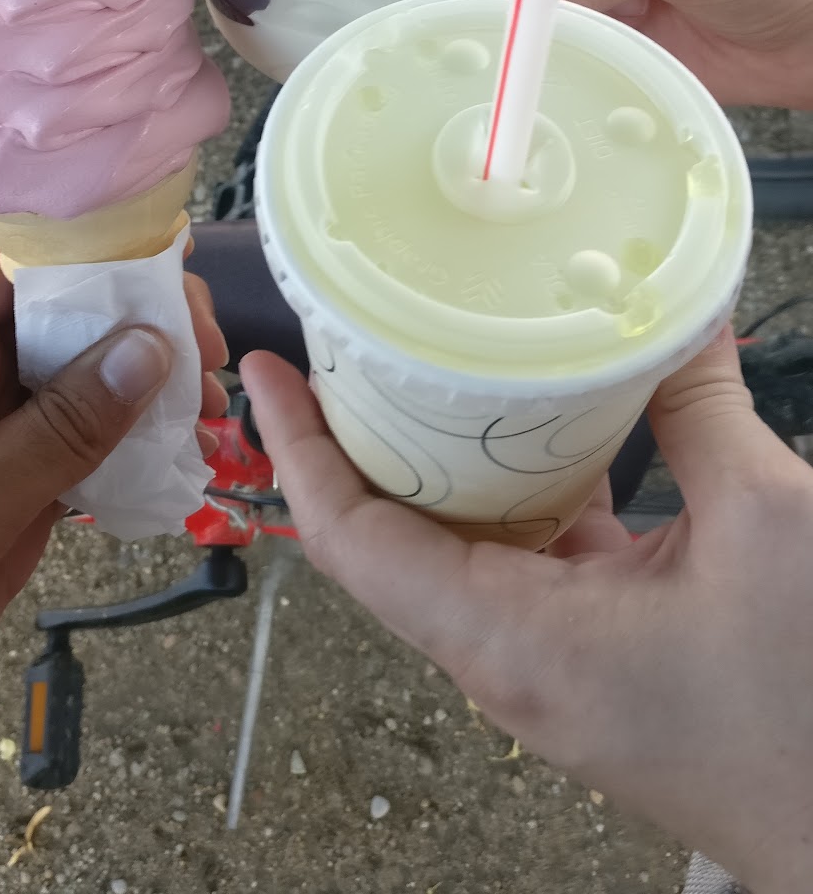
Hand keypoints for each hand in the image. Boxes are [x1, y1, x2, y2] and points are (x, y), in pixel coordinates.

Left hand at [0, 238, 227, 858]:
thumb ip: (56, 433)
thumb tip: (147, 347)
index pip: (12, 266)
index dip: (94, 253)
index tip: (174, 272)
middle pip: (53, 323)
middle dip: (135, 328)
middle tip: (210, 361)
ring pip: (67, 394)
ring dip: (137, 398)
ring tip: (209, 418)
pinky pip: (62, 462)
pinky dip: (117, 462)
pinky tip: (170, 473)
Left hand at [243, 338, 812, 893]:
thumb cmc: (811, 713)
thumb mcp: (763, 523)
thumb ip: (701, 407)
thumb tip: (675, 314)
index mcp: (512, 642)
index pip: (354, 544)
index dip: (299, 451)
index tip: (268, 374)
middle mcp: (510, 663)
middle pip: (391, 541)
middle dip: (359, 438)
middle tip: (349, 341)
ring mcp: (553, 670)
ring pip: (460, 550)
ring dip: (442, 463)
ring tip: (432, 367)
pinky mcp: (599, 665)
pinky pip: (528, 566)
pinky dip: (523, 494)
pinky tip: (552, 430)